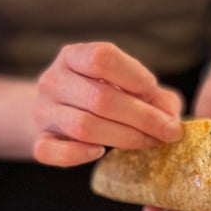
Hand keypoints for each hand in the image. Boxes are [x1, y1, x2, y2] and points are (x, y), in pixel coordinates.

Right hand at [33, 42, 183, 166]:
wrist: (62, 109)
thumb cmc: (105, 93)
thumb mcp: (130, 83)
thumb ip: (156, 96)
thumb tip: (171, 121)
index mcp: (73, 56)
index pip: (102, 58)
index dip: (133, 75)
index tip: (153, 89)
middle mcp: (52, 80)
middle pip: (100, 98)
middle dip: (143, 117)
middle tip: (169, 132)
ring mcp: (43, 111)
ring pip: (83, 127)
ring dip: (124, 138)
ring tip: (149, 142)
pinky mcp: (40, 139)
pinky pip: (50, 151)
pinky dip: (77, 155)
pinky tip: (99, 152)